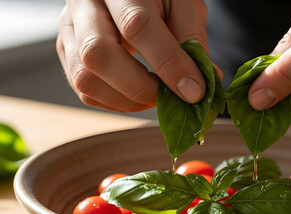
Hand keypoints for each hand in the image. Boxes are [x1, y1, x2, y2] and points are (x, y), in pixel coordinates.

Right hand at [56, 0, 211, 111]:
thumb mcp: (183, 4)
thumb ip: (192, 39)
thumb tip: (200, 85)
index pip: (138, 26)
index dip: (168, 64)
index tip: (194, 91)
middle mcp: (85, 6)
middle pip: (98, 54)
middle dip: (140, 87)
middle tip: (171, 97)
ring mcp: (70, 29)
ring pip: (85, 78)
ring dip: (126, 100)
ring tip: (156, 97)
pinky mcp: (65, 50)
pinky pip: (83, 89)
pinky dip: (114, 102)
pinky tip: (137, 95)